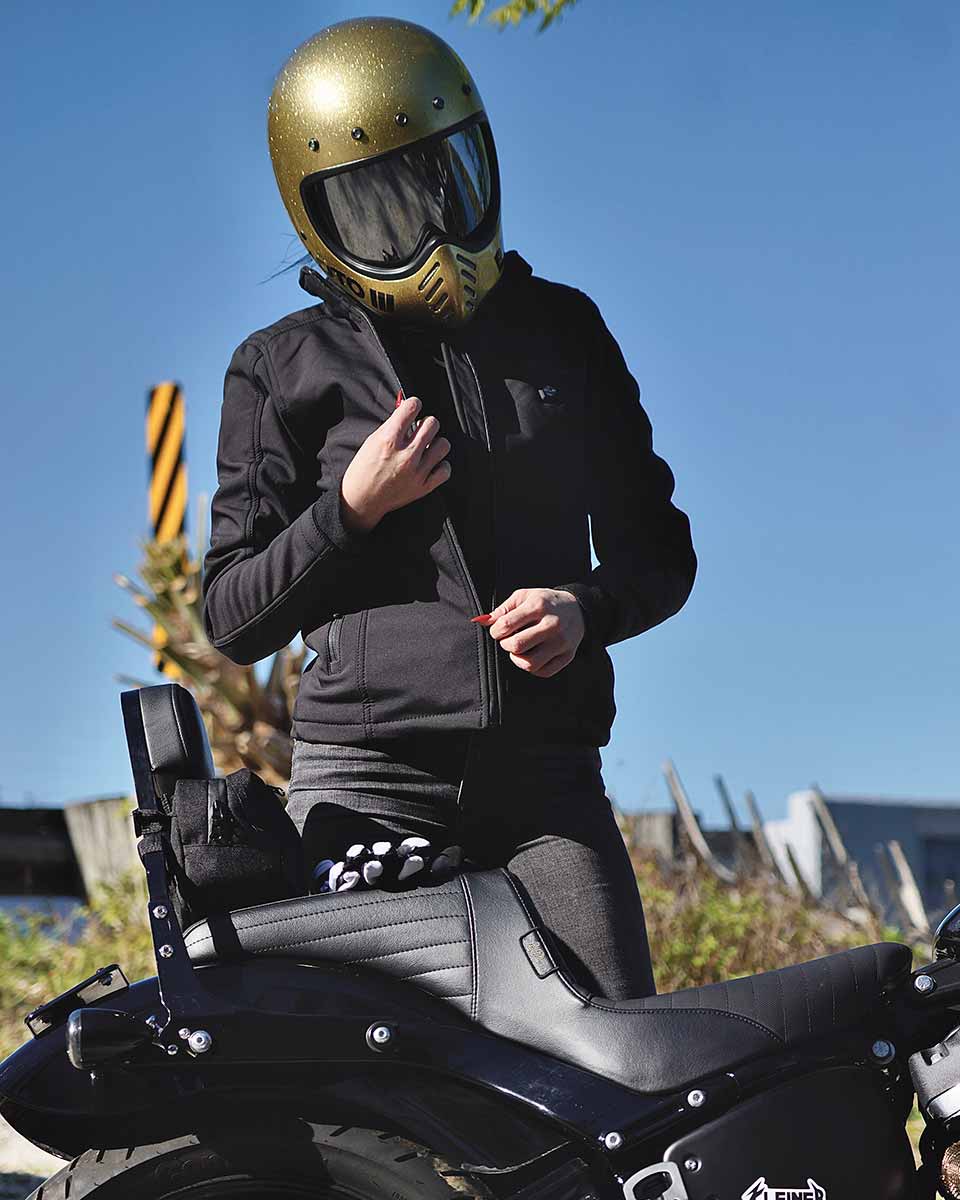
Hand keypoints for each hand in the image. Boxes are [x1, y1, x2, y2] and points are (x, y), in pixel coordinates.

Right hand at [340, 397, 450, 532]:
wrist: (362, 501)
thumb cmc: (363, 470)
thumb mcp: (372, 441)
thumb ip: (391, 426)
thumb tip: (407, 411)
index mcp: (389, 440)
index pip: (412, 407)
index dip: (413, 404)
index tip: (413, 408)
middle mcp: (406, 454)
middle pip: (433, 423)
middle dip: (426, 423)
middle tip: (419, 430)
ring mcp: (417, 472)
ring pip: (443, 445)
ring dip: (435, 443)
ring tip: (426, 447)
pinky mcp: (423, 487)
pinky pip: (445, 470)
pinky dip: (440, 466)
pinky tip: (431, 464)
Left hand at [483, 588, 584, 677]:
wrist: (577, 608)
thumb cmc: (545, 602)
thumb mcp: (524, 596)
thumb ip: (502, 609)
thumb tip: (481, 621)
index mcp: (538, 606)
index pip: (506, 625)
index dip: (495, 631)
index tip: (498, 630)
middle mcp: (551, 624)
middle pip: (516, 646)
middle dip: (505, 645)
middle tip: (509, 639)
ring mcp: (561, 642)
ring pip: (530, 664)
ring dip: (517, 659)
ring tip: (520, 650)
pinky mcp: (568, 655)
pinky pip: (544, 672)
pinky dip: (533, 668)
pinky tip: (532, 656)